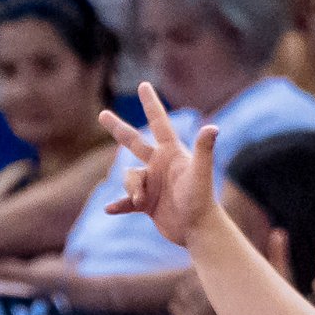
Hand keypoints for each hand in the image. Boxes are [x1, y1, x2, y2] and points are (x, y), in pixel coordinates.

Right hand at [104, 78, 220, 250]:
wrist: (197, 229)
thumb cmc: (201, 199)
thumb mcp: (201, 173)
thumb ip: (204, 149)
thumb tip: (213, 128)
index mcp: (170, 152)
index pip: (158, 122)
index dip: (150, 103)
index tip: (143, 85)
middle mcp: (159, 165)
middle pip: (133, 142)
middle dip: (117, 128)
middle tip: (102, 114)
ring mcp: (151, 184)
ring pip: (128, 177)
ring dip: (130, 188)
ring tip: (140, 201)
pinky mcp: (146, 205)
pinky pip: (125, 202)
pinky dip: (119, 205)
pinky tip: (111, 210)